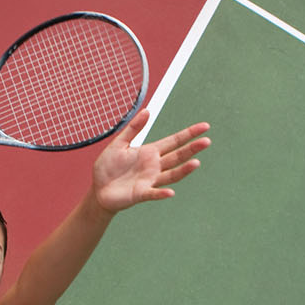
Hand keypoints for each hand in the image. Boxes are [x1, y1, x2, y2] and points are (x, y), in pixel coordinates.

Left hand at [90, 110, 210, 212]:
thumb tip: (147, 110)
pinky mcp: (141, 194)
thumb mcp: (119, 143)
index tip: (205, 127)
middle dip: (192, 149)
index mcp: (150, 152)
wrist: (98, 189)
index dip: (189, 134)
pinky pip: (153, 193)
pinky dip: (162, 193)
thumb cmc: (108, 166)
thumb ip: (133, 128)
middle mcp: (154, 166)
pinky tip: (171, 192)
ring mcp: (150, 181)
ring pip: (171, 174)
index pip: (174, 141)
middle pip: (178, 156)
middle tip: (207, 141)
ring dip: (184, 170)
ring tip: (196, 163)